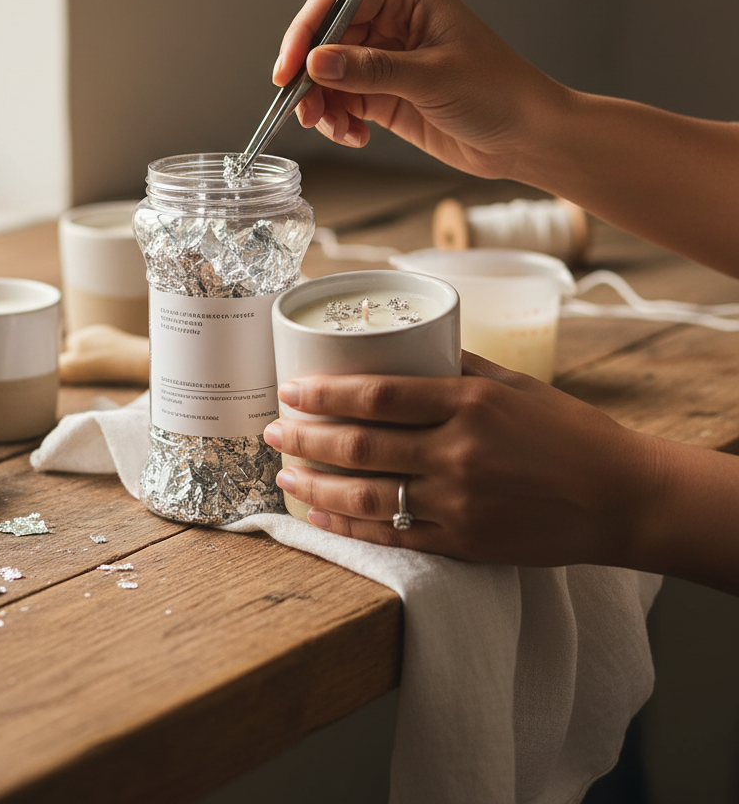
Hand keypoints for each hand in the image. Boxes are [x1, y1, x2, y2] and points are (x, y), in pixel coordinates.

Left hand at [263, 353, 659, 567]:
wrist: (621, 497)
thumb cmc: (568, 432)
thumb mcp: (514, 384)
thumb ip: (455, 368)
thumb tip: (402, 349)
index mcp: (470, 403)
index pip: (378, 394)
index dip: (324, 393)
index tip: (290, 390)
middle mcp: (459, 452)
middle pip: (360, 446)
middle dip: (304, 439)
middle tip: (271, 431)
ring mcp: (459, 502)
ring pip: (366, 496)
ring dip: (314, 486)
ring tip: (284, 475)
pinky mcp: (464, 543)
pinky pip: (391, 536)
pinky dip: (348, 527)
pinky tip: (319, 516)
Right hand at [274, 0, 567, 179]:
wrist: (527, 137)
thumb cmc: (500, 93)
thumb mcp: (431, 78)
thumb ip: (370, 70)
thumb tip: (315, 63)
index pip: (339, 2)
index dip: (306, 34)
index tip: (288, 71)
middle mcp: (394, 24)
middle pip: (326, 41)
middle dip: (310, 78)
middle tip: (303, 110)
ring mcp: (387, 61)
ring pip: (329, 76)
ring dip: (323, 105)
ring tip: (336, 130)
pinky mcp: (386, 95)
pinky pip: (344, 103)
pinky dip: (339, 121)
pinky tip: (355, 136)